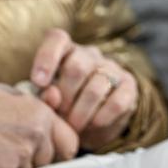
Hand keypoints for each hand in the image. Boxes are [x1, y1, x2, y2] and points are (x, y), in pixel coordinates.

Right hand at [0, 77, 78, 167]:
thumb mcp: (15, 96)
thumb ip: (41, 111)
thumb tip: (57, 120)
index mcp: (42, 115)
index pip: (70, 144)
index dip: (60, 148)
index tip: (50, 149)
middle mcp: (36, 136)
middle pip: (48, 161)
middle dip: (35, 158)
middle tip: (12, 145)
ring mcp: (18, 157)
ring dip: (16, 166)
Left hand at [30, 29, 138, 150]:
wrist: (96, 121)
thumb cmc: (64, 105)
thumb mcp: (50, 101)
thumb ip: (45, 97)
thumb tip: (51, 95)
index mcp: (66, 50)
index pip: (57, 40)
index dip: (46, 58)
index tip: (38, 82)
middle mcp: (90, 55)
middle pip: (76, 67)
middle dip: (65, 97)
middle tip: (59, 117)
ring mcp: (112, 68)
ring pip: (96, 87)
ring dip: (81, 113)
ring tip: (73, 127)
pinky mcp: (129, 86)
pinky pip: (117, 102)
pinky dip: (102, 117)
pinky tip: (94, 125)